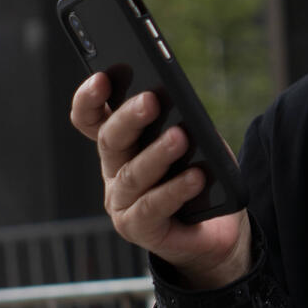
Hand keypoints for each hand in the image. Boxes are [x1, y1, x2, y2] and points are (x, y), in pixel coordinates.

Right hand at [70, 73, 250, 288]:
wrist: (218, 230)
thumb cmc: (203, 177)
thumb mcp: (197, 143)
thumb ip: (185, 125)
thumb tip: (184, 111)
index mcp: (120, 145)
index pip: (91, 119)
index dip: (89, 99)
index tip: (100, 78)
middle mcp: (113, 171)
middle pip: (110, 140)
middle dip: (128, 117)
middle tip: (151, 100)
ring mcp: (122, 202)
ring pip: (132, 174)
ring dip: (157, 154)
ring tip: (181, 137)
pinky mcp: (139, 228)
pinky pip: (154, 206)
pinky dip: (176, 189)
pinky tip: (196, 177)